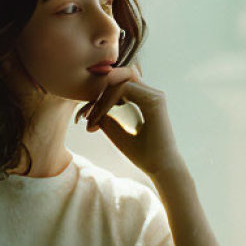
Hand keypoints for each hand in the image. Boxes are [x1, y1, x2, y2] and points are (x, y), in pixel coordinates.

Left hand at [75, 60, 181, 175]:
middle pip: (117, 78)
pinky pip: (125, 88)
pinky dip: (108, 101)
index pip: (116, 84)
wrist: (158, 167)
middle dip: (97, 94)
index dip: (99, 96)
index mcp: (143, 99)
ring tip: (93, 117)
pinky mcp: (155, 99)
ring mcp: (154, 94)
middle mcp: (150, 93)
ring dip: (102, 97)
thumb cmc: (139, 152)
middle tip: (86, 115)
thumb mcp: (114, 128)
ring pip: (119, 80)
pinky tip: (100, 117)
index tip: (87, 116)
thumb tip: (89, 104)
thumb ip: (104, 113)